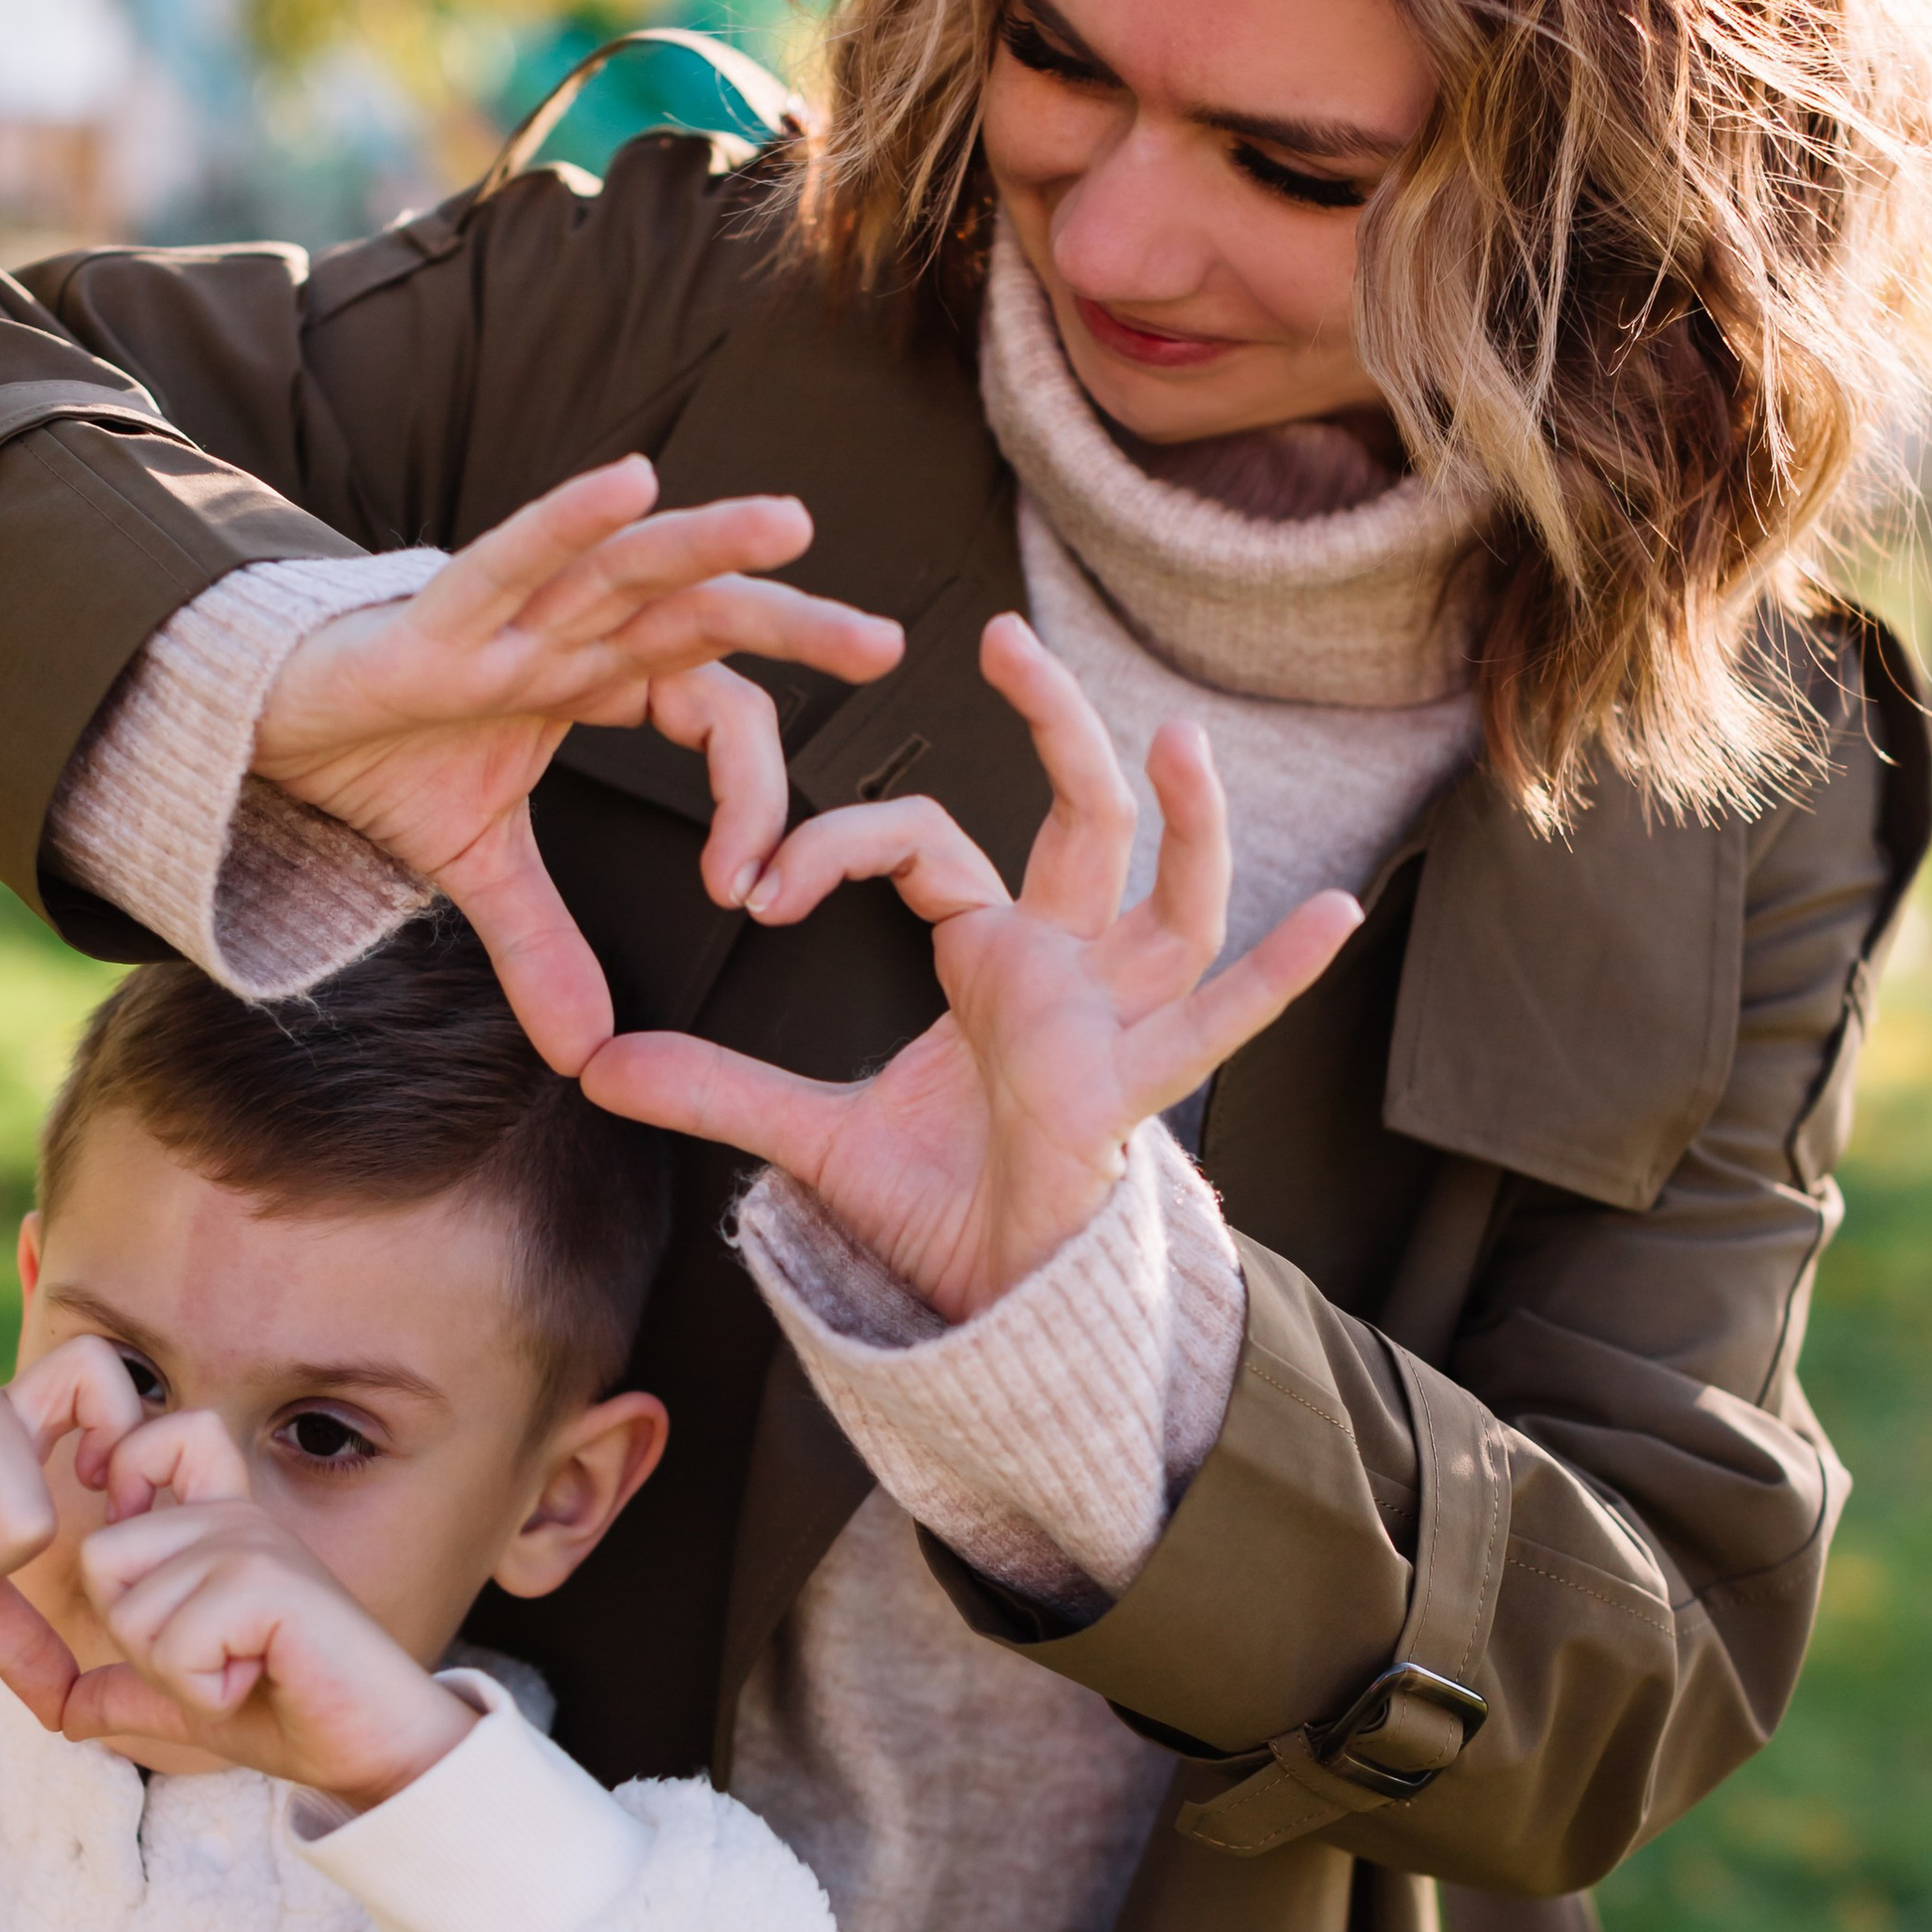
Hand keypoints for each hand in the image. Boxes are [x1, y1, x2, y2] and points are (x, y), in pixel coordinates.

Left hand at [56, 1408, 473, 1807]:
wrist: (376, 1747)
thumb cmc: (293, 1714)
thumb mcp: (189, 1701)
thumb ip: (128, 1690)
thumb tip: (61, 1710)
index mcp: (220, 1526)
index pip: (154, 1437)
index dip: (124, 1467)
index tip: (133, 1515)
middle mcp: (236, 1518)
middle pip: (102, 1557)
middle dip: (138, 1638)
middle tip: (214, 1656)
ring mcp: (253, 1542)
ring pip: (131, 1612)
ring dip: (175, 1674)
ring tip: (246, 1670)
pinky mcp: (267, 1582)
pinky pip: (174, 1646)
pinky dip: (204, 1690)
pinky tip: (262, 1678)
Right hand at [253, 456, 903, 1068]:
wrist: (267, 725)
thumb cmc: (381, 757)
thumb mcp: (477, 867)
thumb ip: (541, 946)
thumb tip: (585, 1054)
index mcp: (599, 678)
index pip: (711, 713)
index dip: (748, 795)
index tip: (753, 885)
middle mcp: (571, 633)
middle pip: (706, 618)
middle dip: (796, 628)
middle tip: (888, 646)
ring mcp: (509, 614)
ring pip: (631, 569)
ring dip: (710, 544)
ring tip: (794, 525)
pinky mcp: (436, 614)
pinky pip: (515, 555)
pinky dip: (568, 519)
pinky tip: (632, 482)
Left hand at [581, 615, 1362, 1322]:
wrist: (981, 1292)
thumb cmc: (929, 1204)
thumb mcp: (805, 1136)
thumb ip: (713, 1089)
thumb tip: (598, 1068)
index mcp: (987, 953)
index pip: (921, 842)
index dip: (836, 845)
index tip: (757, 888)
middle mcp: (1067, 964)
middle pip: (1078, 817)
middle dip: (1055, 724)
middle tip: (1006, 640)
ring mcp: (1116, 1014)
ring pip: (1167, 890)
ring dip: (1185, 816)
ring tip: (1181, 737)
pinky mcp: (1136, 1077)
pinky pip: (1221, 1017)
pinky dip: (1279, 972)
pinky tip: (1333, 914)